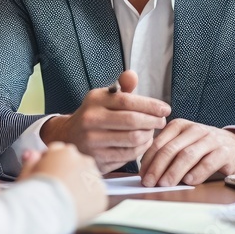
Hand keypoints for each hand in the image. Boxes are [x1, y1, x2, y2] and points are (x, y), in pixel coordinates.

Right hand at [17, 142, 105, 224]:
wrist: (44, 212)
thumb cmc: (33, 193)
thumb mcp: (26, 173)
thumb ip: (31, 160)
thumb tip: (32, 153)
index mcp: (65, 152)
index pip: (63, 152)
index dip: (54, 164)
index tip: (50, 175)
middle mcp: (83, 161)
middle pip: (79, 164)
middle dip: (71, 173)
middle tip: (59, 189)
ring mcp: (94, 179)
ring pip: (90, 179)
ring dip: (82, 186)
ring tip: (67, 200)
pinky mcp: (101, 197)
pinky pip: (97, 197)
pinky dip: (89, 202)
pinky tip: (76, 208)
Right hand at [40, 70, 170, 172]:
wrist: (69, 137)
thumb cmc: (95, 115)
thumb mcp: (104, 98)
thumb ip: (122, 87)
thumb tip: (132, 75)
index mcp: (94, 100)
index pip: (127, 100)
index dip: (150, 105)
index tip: (165, 109)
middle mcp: (91, 119)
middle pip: (132, 121)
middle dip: (153, 121)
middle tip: (162, 121)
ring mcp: (92, 141)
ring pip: (133, 139)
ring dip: (148, 136)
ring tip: (152, 131)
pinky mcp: (97, 158)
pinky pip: (128, 155)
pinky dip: (141, 149)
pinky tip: (144, 143)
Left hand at [139, 120, 234, 186]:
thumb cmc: (206, 150)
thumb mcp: (186, 145)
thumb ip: (168, 154)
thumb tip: (146, 172)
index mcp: (181, 126)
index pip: (159, 143)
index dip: (149, 160)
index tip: (142, 176)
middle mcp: (195, 130)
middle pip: (171, 149)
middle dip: (157, 167)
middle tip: (149, 183)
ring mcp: (211, 139)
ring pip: (188, 155)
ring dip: (174, 171)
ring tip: (165, 184)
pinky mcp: (225, 152)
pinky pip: (208, 162)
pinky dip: (197, 172)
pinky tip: (189, 182)